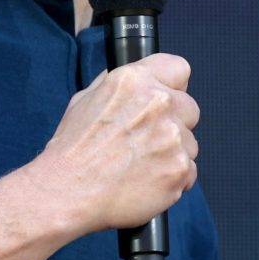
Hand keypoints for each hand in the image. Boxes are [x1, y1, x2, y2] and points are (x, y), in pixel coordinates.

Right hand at [33, 53, 199, 235]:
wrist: (68, 191)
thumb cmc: (73, 150)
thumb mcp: (87, 98)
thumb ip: (120, 84)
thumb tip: (140, 77)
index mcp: (134, 81)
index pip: (178, 68)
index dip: (172, 86)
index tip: (167, 97)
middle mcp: (157, 103)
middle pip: (189, 107)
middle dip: (174, 122)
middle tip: (147, 139)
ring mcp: (172, 137)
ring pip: (190, 142)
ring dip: (173, 152)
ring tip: (141, 164)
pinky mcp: (179, 169)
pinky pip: (189, 171)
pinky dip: (173, 178)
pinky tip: (147, 180)